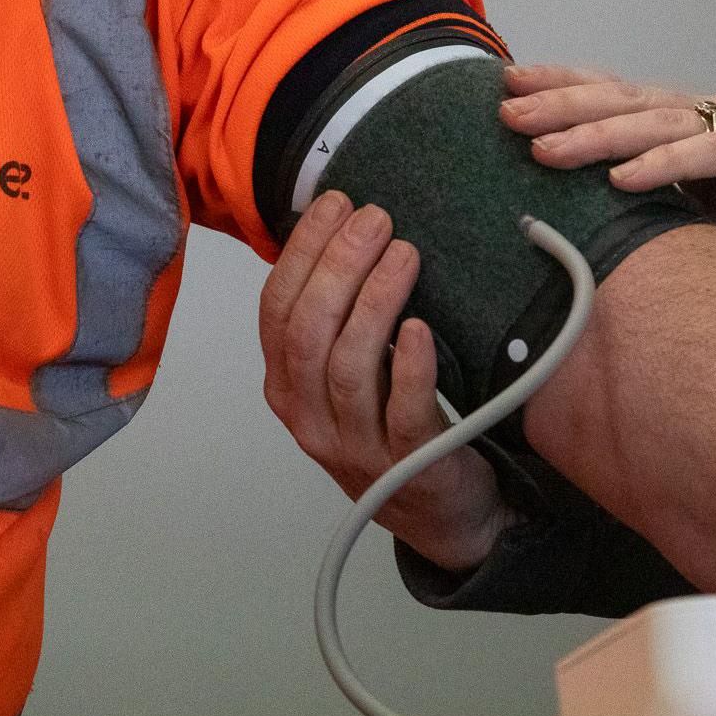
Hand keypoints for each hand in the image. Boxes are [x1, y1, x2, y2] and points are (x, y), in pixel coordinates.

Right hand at [259, 191, 513, 572]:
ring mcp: (355, 446)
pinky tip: (421, 327)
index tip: (336, 203)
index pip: (277, 310)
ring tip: (404, 253)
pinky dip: (410, 366)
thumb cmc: (392, 426)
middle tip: (376, 218)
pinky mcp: (407, 463)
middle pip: (308, 332)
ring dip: (374, 301)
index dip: (303, 252)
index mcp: (287, 388)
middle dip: (338, 264)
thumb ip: (335, 319)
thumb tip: (343, 229)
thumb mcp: (346, 375)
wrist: (438, 512)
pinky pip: (402, 412)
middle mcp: (309, 418)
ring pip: (347, 366)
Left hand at [501, 65, 715, 292]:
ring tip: (542, 147)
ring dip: (596, 134)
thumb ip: (661, 220)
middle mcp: (713, 117)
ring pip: (655, 121)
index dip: (564, 90)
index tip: (508, 90)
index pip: (617, 98)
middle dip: (560, 103)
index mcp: (695, 127)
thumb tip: (593, 241)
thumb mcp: (712, 227)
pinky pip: (710, 156)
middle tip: (504, 109)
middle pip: (624, 100)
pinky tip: (621, 176)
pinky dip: (664, 163)